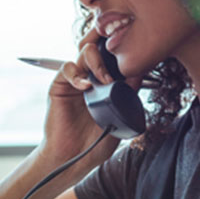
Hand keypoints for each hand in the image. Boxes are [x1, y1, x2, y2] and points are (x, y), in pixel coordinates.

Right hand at [39, 30, 126, 163]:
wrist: (73, 158)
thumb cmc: (95, 143)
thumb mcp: (120, 117)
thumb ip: (128, 96)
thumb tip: (140, 73)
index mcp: (106, 83)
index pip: (114, 55)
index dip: (122, 48)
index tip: (135, 50)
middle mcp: (90, 76)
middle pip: (99, 44)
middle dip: (108, 40)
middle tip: (119, 49)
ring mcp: (75, 80)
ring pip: (85, 50)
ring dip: (97, 61)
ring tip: (105, 80)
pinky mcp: (59, 86)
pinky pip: (68, 68)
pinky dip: (77, 74)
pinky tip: (85, 87)